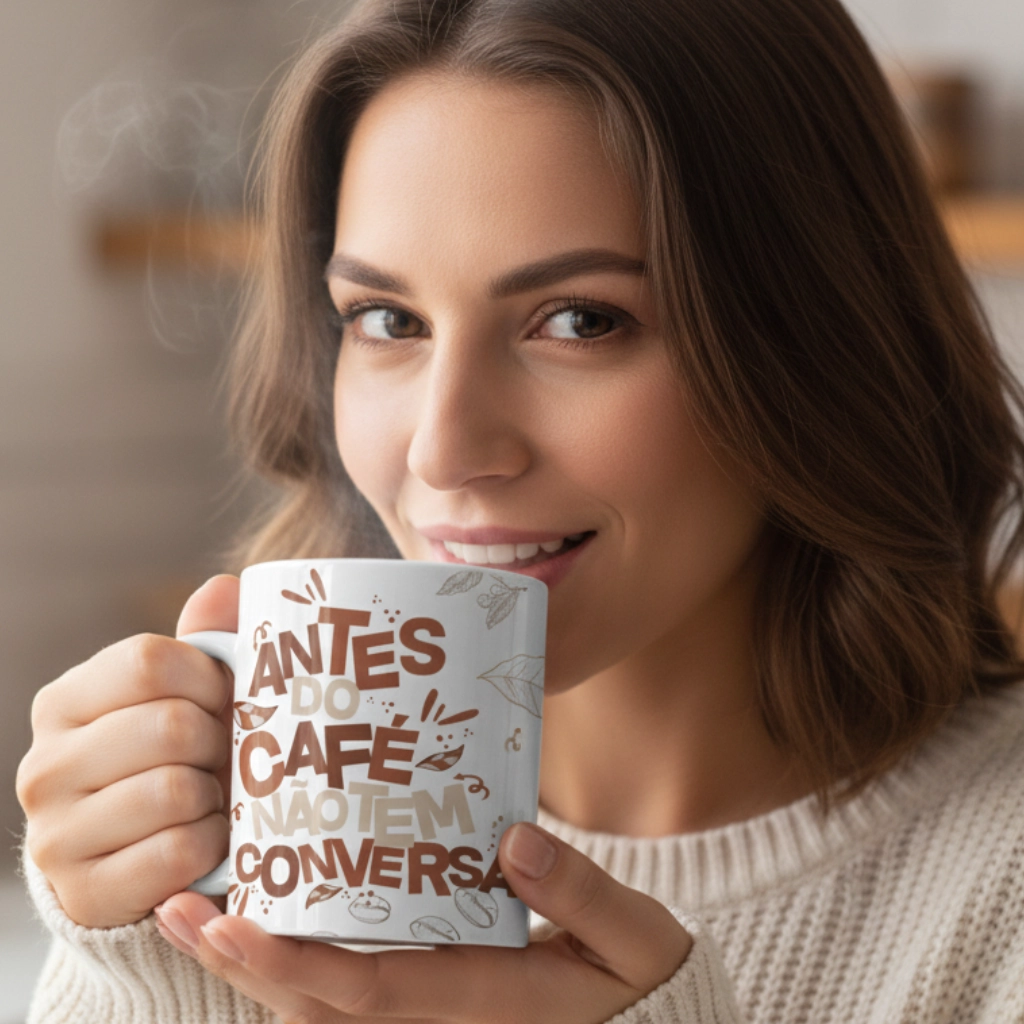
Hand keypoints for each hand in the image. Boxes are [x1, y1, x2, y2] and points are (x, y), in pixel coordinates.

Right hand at [15, 576, 238, 926]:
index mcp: (66, 701)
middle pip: (171, 726)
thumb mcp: (186, 693)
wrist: (138, 857)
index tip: (224, 696)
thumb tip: (224, 587)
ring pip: (176, 791)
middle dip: (219, 740)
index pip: (148, 661)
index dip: (208, 677)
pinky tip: (204, 839)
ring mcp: (56, 833)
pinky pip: (179, 852)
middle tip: (223, 755)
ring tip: (211, 797)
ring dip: (216, 796)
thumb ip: (206, 640)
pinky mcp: (85, 891)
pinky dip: (211, 845)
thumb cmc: (173, 756)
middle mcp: (45, 764)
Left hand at [154, 822, 692, 1022]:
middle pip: (319, 1009)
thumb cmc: (642, 985)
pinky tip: (279, 910)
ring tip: (202, 907)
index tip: (229, 926)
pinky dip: (301, 963)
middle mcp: (442, 1023)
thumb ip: (583, 893)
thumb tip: (514, 841)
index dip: (291, 965)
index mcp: (486, 1002)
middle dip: (242, 966)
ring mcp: (435, 1020)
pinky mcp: (438, 1004)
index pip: (369, 992)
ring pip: (323, 1010)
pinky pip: (353, 994)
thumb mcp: (636, 939)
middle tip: (178, 907)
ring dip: (258, 966)